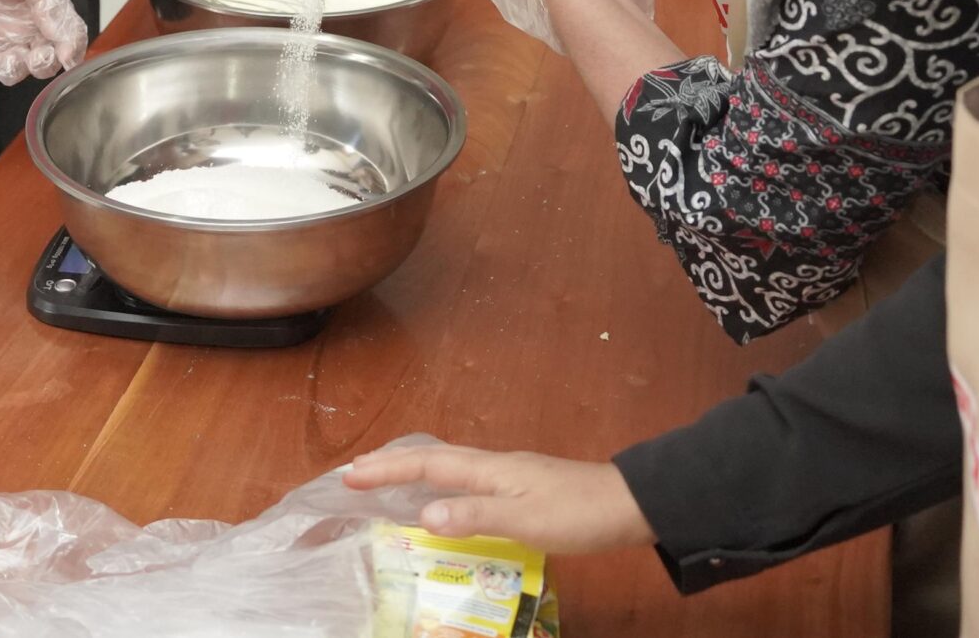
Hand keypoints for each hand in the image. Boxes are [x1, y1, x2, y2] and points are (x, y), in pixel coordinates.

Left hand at [0, 0, 88, 84]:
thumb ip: (47, 1)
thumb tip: (64, 37)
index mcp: (45, 3)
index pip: (69, 33)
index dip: (72, 49)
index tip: (65, 57)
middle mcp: (27, 22)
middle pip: (47, 57)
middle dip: (45, 64)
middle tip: (34, 57)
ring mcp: (2, 32)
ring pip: (19, 66)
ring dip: (17, 71)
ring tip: (7, 59)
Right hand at [344, 443, 653, 555]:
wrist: (630, 505)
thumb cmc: (579, 513)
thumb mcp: (526, 520)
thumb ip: (474, 515)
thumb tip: (422, 513)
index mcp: (489, 469)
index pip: (426, 466)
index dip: (386, 469)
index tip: (349, 475)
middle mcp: (493, 466)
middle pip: (432, 458)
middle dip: (391, 463)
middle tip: (355, 474)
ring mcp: (508, 475)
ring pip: (448, 467)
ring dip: (412, 471)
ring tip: (385, 481)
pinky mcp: (521, 488)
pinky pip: (465, 480)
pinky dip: (439, 484)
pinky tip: (443, 501)